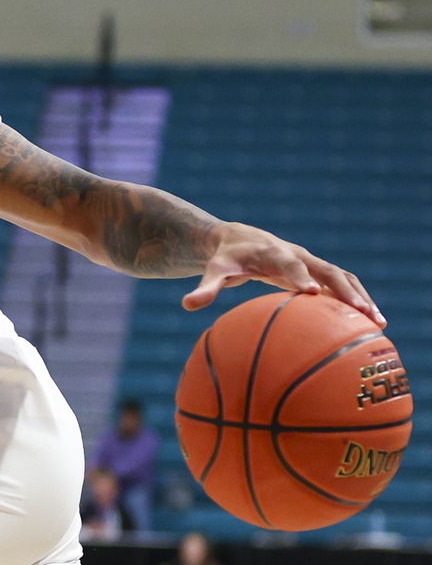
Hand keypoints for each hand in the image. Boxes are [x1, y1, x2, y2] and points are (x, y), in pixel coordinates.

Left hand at [183, 222, 383, 325]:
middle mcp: (297, 255)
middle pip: (326, 270)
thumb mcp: (214, 270)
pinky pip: (343, 285)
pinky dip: (358, 300)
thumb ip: (205, 287)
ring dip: (360, 297)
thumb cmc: (226, 259)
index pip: (288, 263)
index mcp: (272, 253)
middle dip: (343, 291)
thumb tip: (187, 305)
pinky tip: (372, 326)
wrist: (240, 239)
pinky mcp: (318, 271)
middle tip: (361, 313)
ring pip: (342, 277)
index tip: (311, 292)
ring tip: (378, 324)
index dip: (299, 276)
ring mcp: (311, 262)